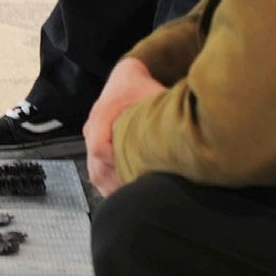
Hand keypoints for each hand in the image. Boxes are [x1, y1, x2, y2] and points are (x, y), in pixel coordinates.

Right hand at [84, 57, 168, 196]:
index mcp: (102, 114)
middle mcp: (92, 129)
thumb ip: (162, 109)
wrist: (125, 78)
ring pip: (96, 174)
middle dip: (118, 183)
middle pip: (97, 167)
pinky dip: (109, 185)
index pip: (100, 147)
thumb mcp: (152, 92)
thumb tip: (183, 128)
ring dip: (113, 188)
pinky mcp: (95, 148)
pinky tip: (125, 193)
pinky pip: (96, 173)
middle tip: (141, 193)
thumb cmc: (138, 86)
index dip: (116, 163)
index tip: (137, 172)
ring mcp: (91, 140)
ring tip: (135, 197)